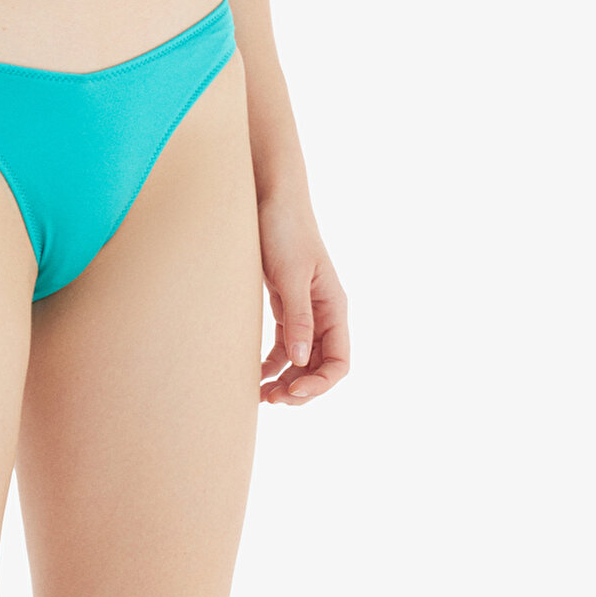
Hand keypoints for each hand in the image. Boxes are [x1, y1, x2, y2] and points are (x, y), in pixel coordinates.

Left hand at [257, 191, 349, 406]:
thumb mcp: (290, 274)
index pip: (339, 362)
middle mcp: (323, 313)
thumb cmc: (284, 229)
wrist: (269, 196)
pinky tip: (257, 374)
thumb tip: (301, 360)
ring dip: (285, 380)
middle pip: (320, 366)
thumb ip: (298, 317)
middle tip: (271, 400)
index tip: (292, 393)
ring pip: (301, 359)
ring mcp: (304, 310)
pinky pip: (284, 344)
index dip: (320, 384)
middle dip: (300, 388)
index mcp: (334, 307)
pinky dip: (273, 362)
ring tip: (261, 395)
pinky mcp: (284, 303)